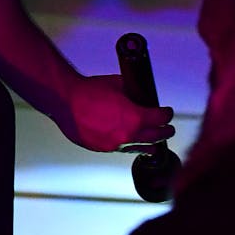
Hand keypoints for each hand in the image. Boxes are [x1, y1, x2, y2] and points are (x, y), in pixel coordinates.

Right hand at [57, 73, 174, 153]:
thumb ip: (134, 92)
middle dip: (165, 131)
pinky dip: (132, 146)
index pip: (162, 119)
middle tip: (169, 128)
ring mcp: (115, 144)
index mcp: (136, 118)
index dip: (167, 114)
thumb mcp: (119, 84)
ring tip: (157, 142)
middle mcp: (128, 135)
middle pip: (157, 136)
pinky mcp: (103, 149)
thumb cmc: (89, 91)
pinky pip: (124, 150)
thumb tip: (140, 93)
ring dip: (152, 144)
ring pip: (142, 148)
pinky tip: (135, 145)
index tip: (168, 112)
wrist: (66, 101)